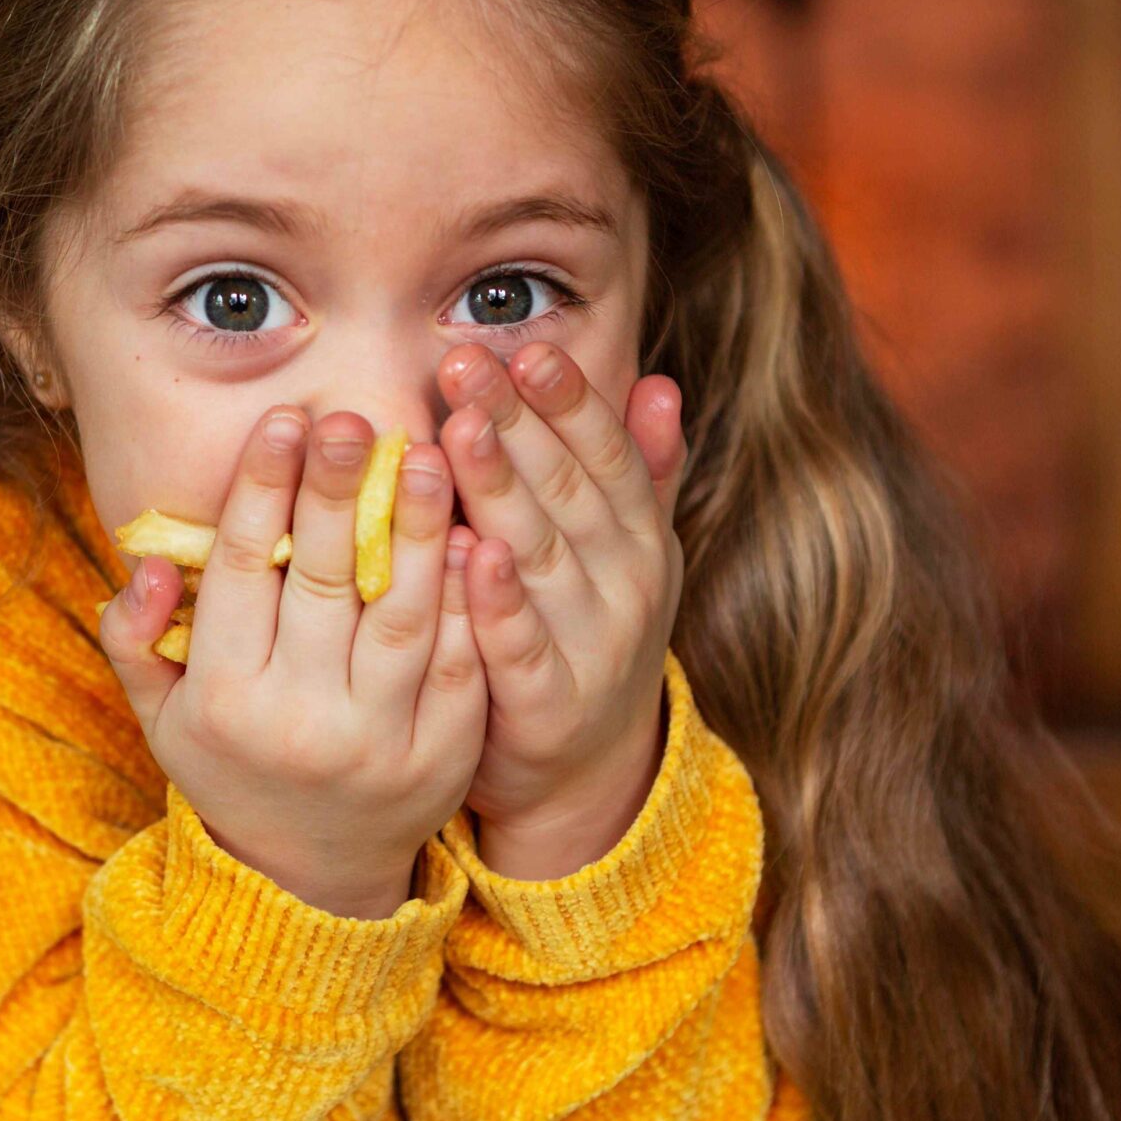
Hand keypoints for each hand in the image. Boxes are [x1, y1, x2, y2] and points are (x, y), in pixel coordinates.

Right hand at [99, 406, 487, 917]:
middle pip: (323, 579)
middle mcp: (300, 719)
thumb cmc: (230, 766)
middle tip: (354, 418)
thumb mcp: (162, 716)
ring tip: (428, 455)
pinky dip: (467, 594)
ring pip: (402, 613)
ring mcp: (379, 740)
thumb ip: (136, 638)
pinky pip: (459, 658)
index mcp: (224, 699)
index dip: (262, 489)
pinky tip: (472, 532)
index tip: (285, 420)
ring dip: (417, 527)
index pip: (242, 570)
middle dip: (339, 490)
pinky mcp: (443, 753)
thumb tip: (148, 565)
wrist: (310, 877)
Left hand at [437, 341, 686, 880]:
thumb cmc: (584, 635)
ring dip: (503, 490)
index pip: (606, 455)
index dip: (569, 400)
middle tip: (467, 365)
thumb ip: (639, 473)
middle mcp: (626, 585)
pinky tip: (468, 553)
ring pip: (542, 557)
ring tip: (462, 431)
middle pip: (568, 491)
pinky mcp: (549, 705)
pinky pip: (520, 646)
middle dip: (518, 423)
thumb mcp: (624, 554)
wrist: (584, 774)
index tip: (525, 347)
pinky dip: (497, 600)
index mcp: (638, 539)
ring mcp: (592, 646)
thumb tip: (659, 382)